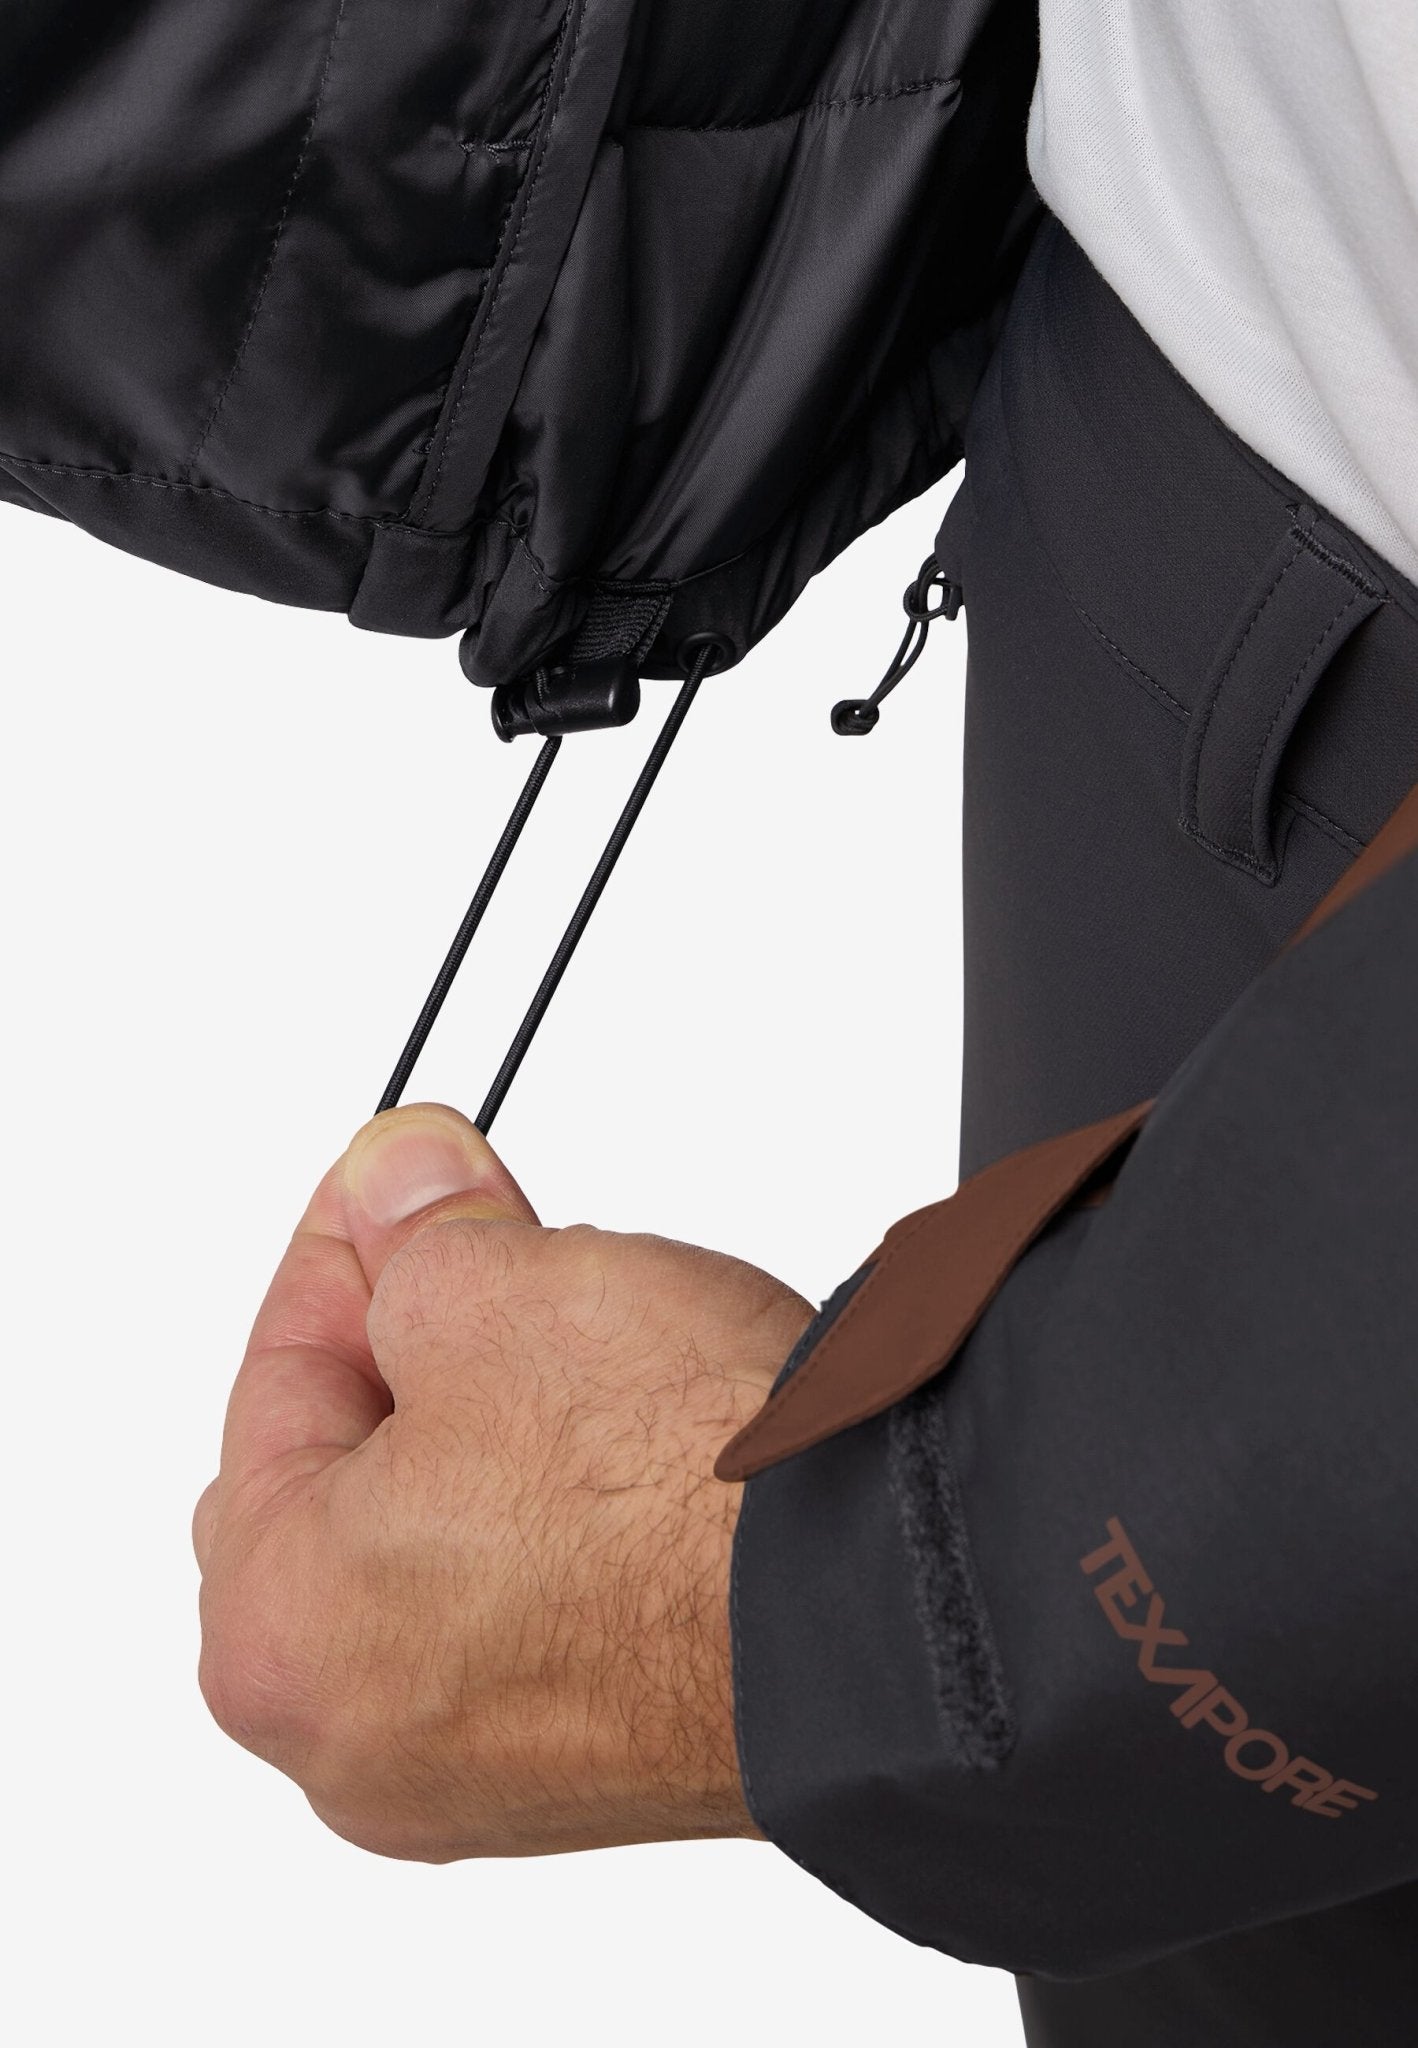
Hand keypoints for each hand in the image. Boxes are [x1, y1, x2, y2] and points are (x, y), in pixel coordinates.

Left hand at [193, 1105, 811, 1860]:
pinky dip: (558, 1519)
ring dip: (491, 1428)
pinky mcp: (596, 1765)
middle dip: (411, 1343)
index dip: (349, 1241)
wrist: (891, 1621)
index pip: (278, 1375)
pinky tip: (625, 1446)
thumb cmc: (680, 1495)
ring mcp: (479, 1772)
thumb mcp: (493, 1287)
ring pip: (444, 1545)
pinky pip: (534, 1606)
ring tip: (577, 1339)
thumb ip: (413, 1225)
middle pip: (345, 1475)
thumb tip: (397, 1181)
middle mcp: (354, 1742)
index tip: (399, 1175)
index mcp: (275, 1635)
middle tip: (480, 1245)